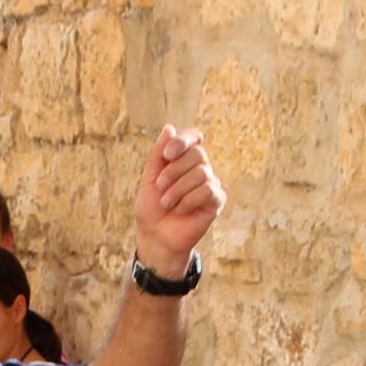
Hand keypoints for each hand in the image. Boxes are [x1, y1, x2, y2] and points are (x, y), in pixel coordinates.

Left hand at [134, 124, 224, 271]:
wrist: (156, 237)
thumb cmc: (151, 209)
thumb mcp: (149, 179)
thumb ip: (158, 154)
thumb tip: (170, 128)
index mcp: (183, 160)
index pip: (193, 138)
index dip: (183, 141)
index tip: (167, 154)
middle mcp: (199, 169)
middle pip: (197, 154)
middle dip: (174, 171)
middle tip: (160, 187)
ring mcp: (210, 184)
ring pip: (202, 173)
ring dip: (178, 189)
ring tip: (167, 203)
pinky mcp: (216, 200)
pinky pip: (209, 190)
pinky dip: (189, 200)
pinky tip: (180, 210)